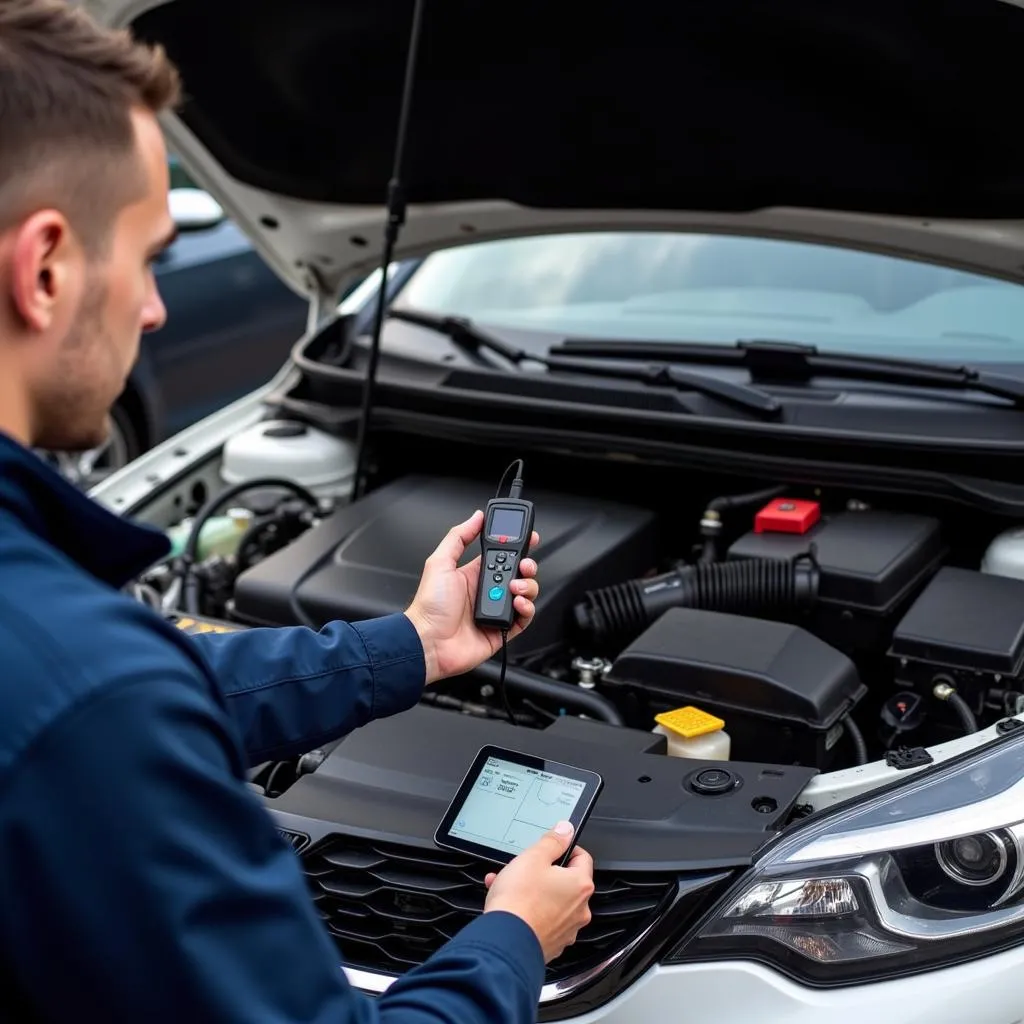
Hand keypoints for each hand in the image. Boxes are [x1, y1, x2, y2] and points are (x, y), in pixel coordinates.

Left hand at [404, 510, 539, 683]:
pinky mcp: (502, 630)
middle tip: (523, 566)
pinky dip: (527, 610)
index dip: (518, 546)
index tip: (529, 538)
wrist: (428, 642)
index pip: (503, 555)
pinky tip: (518, 604)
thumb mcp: (440, 562)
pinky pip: (524, 618)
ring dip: (527, 587)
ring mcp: (496, 610)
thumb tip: (476, 517)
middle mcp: (487, 591)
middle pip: (519, 574)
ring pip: (525, 594)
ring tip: (515, 588)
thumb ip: (459, 537)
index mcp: (474, 574)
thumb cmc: (429, 606)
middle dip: (527, 566)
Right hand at [482, 821, 594, 962]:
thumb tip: (566, 831)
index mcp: (580, 885)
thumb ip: (552, 841)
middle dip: (543, 872)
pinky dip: (529, 911)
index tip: (553, 848)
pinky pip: (543, 920)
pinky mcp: (552, 944)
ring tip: (507, 886)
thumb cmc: (519, 901)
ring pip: (551, 901)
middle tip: (524, 868)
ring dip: (532, 891)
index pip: (583, 857)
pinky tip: (509, 905)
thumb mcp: (533, 857)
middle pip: (565, 881)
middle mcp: (579, 910)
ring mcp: (566, 930)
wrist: (505, 942)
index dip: (566, 848)